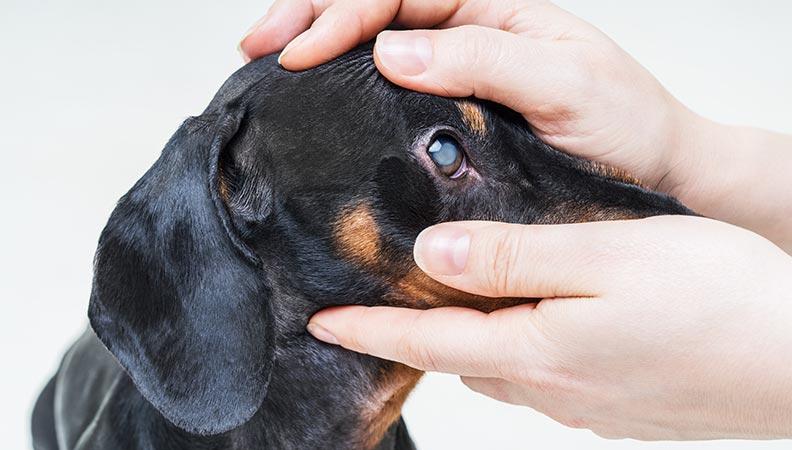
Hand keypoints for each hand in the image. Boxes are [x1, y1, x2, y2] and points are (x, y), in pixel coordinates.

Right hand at [239, 0, 791, 251]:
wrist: (656, 175)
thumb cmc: (626, 125)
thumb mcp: (565, 84)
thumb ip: (484, 59)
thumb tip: (392, 51)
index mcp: (496, 10)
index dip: (343, 14)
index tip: (297, 50)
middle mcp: (472, 33)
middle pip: (377, 5)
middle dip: (311, 14)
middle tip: (255, 43)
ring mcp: (459, 72)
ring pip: (375, 41)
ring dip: (319, 42)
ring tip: (268, 58)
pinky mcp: (454, 114)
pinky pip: (390, 88)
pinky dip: (346, 85)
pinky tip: (317, 96)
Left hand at [306, 216, 791, 439]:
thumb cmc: (716, 300)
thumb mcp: (606, 256)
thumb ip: (513, 258)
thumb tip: (432, 258)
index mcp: (537, 349)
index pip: (426, 342)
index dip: (368, 330)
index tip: (321, 322)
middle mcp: (551, 386)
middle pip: (458, 358)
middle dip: (413, 334)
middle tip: (384, 301)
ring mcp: (585, 402)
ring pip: (500, 366)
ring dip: (467, 339)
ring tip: (453, 303)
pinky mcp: (617, 404)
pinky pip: (542, 374)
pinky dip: (516, 346)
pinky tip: (533, 321)